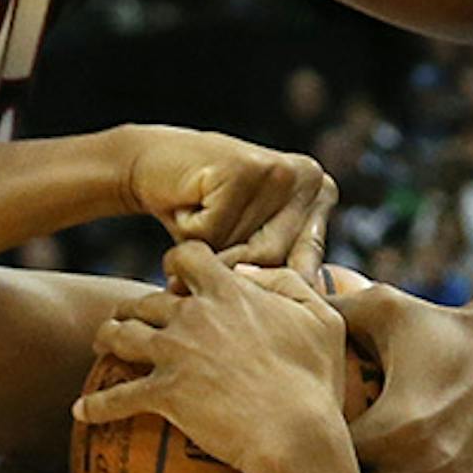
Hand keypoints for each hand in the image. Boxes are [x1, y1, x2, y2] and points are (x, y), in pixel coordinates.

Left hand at [74, 243, 353, 472]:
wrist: (294, 434)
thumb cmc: (316, 381)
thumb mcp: (322, 320)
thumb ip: (288, 285)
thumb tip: (250, 273)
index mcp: (229, 292)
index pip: (187, 257)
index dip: (177, 264)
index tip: (173, 276)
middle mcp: (193, 316)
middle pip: (144, 300)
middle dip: (133, 306)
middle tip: (128, 316)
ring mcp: (174, 353)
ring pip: (120, 336)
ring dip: (107, 338)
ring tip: (100, 345)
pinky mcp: (163, 393)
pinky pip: (116, 398)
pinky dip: (95, 405)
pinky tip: (81, 411)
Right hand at [113, 126, 336, 281]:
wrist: (151, 162)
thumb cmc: (202, 210)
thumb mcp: (249, 240)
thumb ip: (279, 266)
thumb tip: (303, 310)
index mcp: (321, 192)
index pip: (305, 267)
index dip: (261, 285)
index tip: (232, 280)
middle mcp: (308, 176)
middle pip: (275, 261)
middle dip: (231, 269)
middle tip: (199, 264)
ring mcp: (278, 170)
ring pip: (246, 252)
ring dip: (207, 253)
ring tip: (195, 229)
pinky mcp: (242, 170)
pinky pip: (213, 234)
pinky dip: (188, 230)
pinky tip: (186, 203)